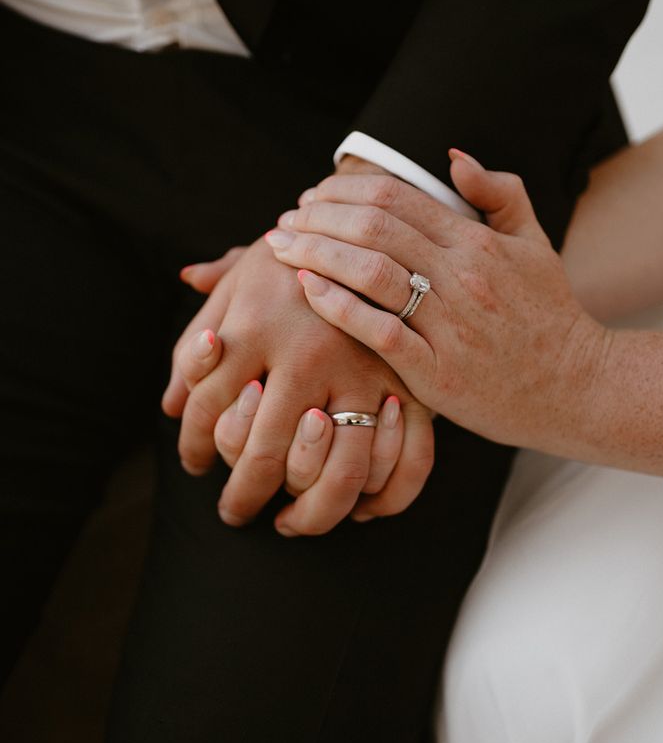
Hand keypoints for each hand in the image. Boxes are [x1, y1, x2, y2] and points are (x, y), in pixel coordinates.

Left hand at [161, 235, 433, 534]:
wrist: (374, 220)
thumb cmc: (293, 258)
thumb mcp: (238, 281)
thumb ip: (197, 343)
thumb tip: (169, 404)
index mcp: (254, 327)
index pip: (206, 412)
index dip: (192, 449)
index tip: (192, 466)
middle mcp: (306, 356)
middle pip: (265, 457)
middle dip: (242, 497)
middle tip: (234, 514)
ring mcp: (364, 373)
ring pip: (336, 474)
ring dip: (311, 514)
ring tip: (289, 523)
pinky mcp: (412, 384)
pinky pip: (405, 464)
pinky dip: (383, 499)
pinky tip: (357, 509)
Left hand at [262, 152, 609, 451]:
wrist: (579, 387)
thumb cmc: (550, 317)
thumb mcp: (535, 244)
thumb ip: (500, 194)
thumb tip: (453, 157)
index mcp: (479, 243)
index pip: (395, 198)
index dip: (343, 191)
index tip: (311, 198)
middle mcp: (463, 277)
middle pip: (373, 228)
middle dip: (317, 217)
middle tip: (284, 221)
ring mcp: (450, 325)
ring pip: (369, 272)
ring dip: (314, 253)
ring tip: (280, 249)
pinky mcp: (438, 372)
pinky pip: (377, 330)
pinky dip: (337, 306)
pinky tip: (306, 290)